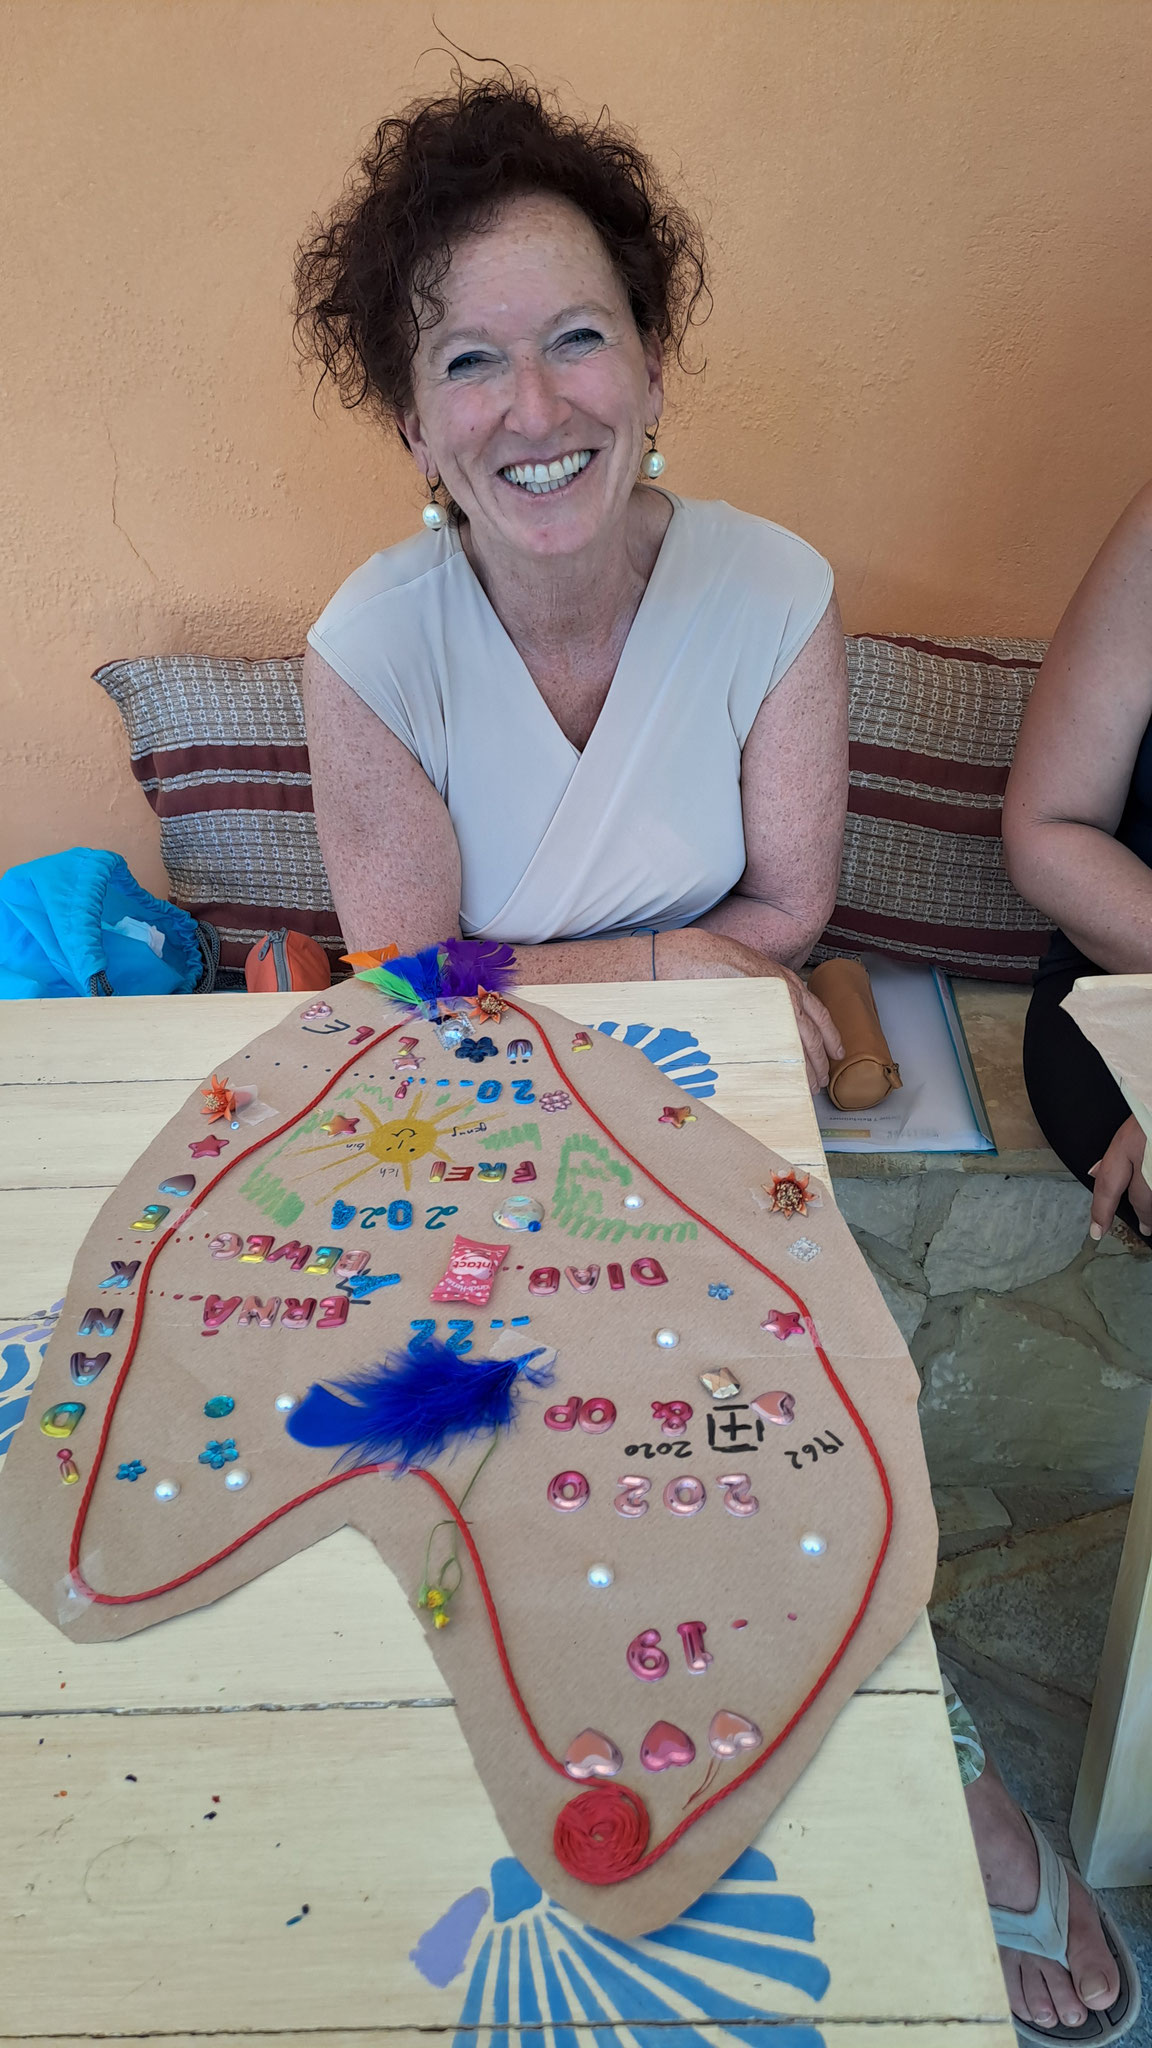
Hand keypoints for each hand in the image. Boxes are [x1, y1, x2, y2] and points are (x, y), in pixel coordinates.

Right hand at [654, 931, 843, 1092]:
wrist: (677, 959)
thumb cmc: (698, 960)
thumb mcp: (740, 968)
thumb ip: (758, 988)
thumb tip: (760, 1009)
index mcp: (782, 979)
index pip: (817, 1011)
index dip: (829, 1034)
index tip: (835, 1050)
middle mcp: (784, 993)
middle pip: (813, 1035)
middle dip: (819, 1061)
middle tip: (820, 1080)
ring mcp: (771, 1008)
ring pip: (799, 1047)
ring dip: (804, 1071)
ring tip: (805, 1089)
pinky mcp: (755, 1024)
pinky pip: (776, 1053)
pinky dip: (783, 1071)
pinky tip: (784, 1083)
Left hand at [1088, 1115, 1151, 1238]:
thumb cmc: (1150, 1100)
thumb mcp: (1133, 1119)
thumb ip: (1117, 1150)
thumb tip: (1096, 1172)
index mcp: (1130, 1142)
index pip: (1108, 1185)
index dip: (1101, 1212)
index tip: (1097, 1231)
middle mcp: (1148, 1158)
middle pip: (1143, 1200)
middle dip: (1145, 1216)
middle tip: (1146, 1226)